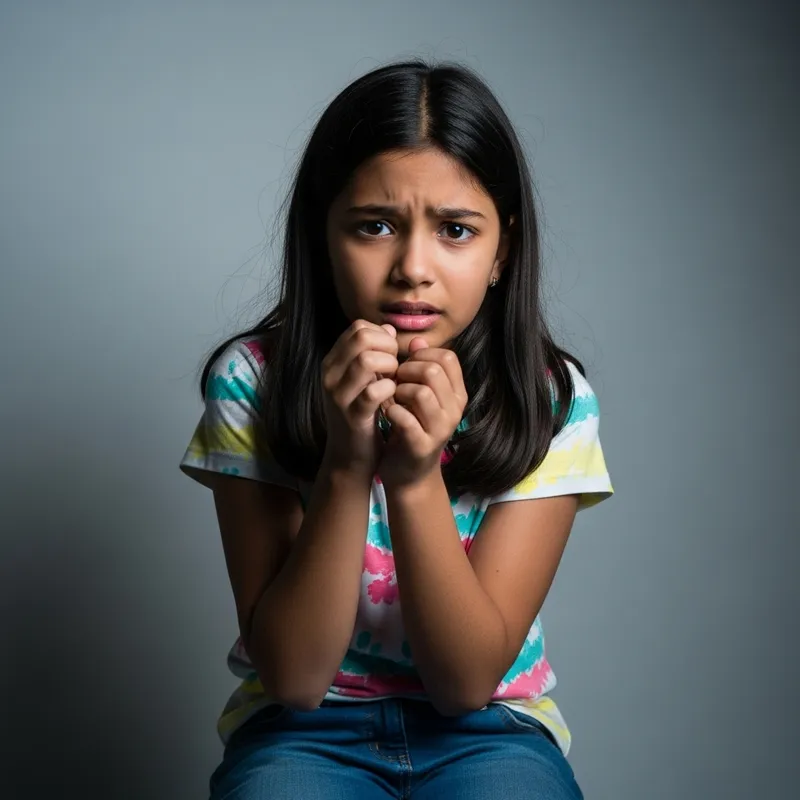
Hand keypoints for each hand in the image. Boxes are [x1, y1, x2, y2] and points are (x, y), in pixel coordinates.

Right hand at [321, 320, 397, 475]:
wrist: (349, 457)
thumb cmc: (361, 414)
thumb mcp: (363, 380)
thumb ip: (373, 353)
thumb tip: (388, 329)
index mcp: (332, 363)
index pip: (358, 328)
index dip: (382, 335)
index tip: (390, 354)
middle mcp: (330, 375)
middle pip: (361, 337)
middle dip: (387, 347)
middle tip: (396, 366)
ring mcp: (338, 395)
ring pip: (366, 360)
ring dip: (389, 366)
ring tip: (394, 379)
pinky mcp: (352, 415)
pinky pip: (373, 391)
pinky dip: (390, 389)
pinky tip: (393, 396)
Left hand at [379, 338, 466, 488]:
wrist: (408, 473)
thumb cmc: (411, 427)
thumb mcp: (419, 395)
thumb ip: (420, 369)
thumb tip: (416, 341)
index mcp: (457, 393)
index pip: (447, 356)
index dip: (420, 355)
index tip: (405, 368)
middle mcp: (455, 410)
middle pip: (433, 370)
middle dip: (406, 371)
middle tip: (394, 383)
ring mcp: (441, 429)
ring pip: (421, 392)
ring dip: (398, 391)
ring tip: (391, 399)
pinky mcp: (422, 445)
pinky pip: (406, 418)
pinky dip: (391, 411)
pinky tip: (386, 414)